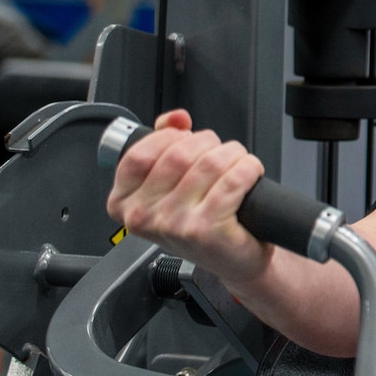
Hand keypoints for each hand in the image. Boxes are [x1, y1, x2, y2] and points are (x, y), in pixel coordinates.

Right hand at [106, 109, 271, 285]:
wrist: (234, 258)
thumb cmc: (201, 221)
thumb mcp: (170, 183)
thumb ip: (166, 142)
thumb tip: (176, 117)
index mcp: (124, 203)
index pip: (140, 153)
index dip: (170, 137)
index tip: (186, 141)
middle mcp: (143, 217)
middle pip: (180, 152)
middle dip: (209, 144)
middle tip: (219, 155)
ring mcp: (173, 225)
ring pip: (210, 162)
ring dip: (234, 155)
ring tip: (237, 167)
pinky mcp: (205, 230)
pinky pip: (234, 179)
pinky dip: (249, 169)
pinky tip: (250, 176)